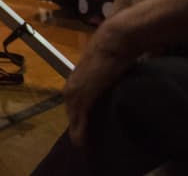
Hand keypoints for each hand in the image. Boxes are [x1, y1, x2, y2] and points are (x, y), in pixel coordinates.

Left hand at [64, 31, 135, 147]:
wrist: (113, 42)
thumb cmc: (114, 51)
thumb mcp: (108, 68)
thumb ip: (107, 77)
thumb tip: (115, 81)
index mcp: (77, 78)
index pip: (75, 101)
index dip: (78, 114)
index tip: (82, 126)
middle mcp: (72, 85)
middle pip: (72, 111)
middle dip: (76, 124)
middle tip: (82, 139)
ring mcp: (75, 90)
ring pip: (74, 116)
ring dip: (77, 130)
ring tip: (82, 144)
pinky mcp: (82, 96)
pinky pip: (78, 118)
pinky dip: (79, 131)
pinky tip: (80, 142)